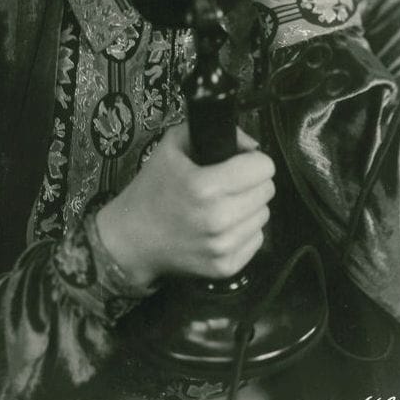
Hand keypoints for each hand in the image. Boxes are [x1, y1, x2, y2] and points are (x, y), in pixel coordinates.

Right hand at [96, 123, 274, 286]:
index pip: (263, 168)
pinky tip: (222, 226)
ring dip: (249, 207)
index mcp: (205, 185)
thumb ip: (212, 132)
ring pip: (264, 215)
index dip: (253, 160)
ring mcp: (223, 246)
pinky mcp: (226, 268)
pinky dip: (244, 230)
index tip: (239, 162)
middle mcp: (218, 218)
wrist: (132, 239)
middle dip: (252, 182)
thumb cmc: (152, 187)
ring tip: (224, 205)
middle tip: (229, 184)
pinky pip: (257, 239)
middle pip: (268, 190)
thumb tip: (252, 145)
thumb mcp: (172, 146)